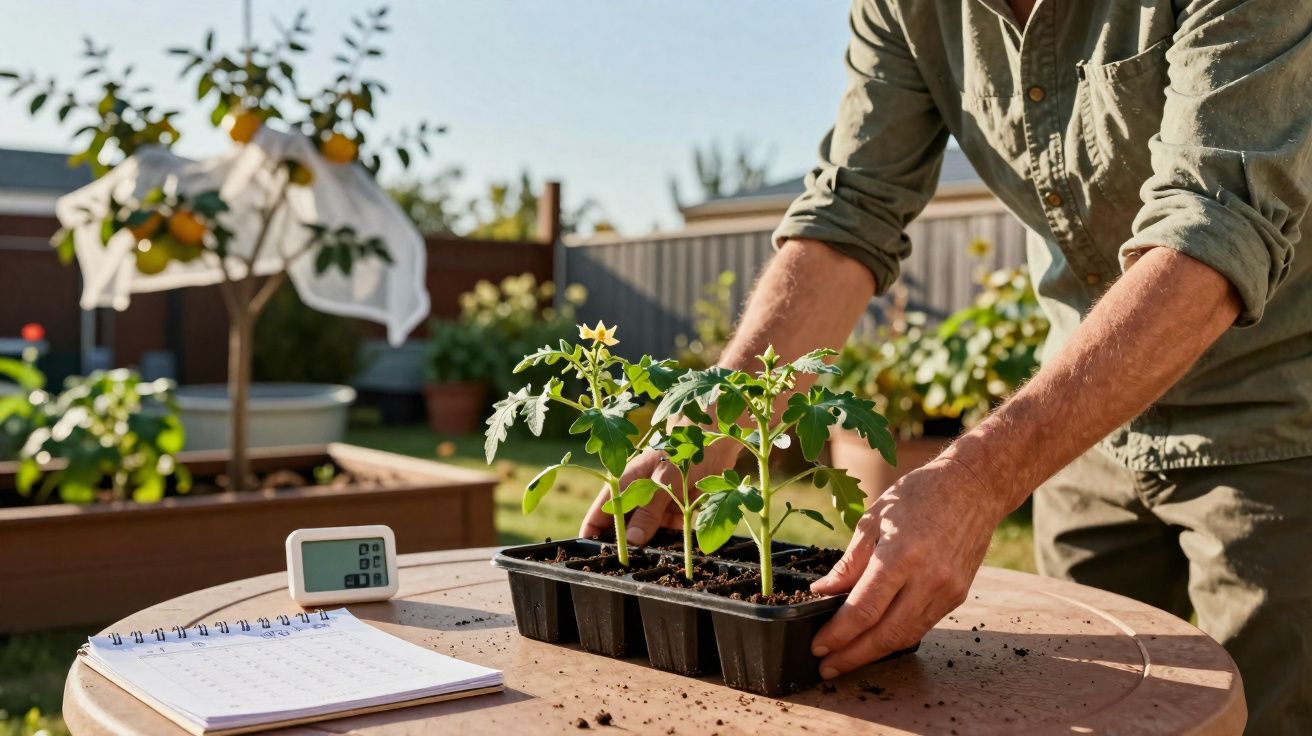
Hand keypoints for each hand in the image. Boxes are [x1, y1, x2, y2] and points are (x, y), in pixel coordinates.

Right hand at [578, 439, 737, 544]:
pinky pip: (667, 531)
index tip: (591, 554)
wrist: (716, 443)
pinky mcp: (674, 510)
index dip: (592, 532)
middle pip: (623, 526)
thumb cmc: (683, 452)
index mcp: (625, 483)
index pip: (601, 511)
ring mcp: (656, 503)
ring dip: (649, 544)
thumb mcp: (664, 481)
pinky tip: (673, 546)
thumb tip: (631, 540)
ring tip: (650, 560)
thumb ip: (648, 511)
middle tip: (624, 565)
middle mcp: (637, 495)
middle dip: (623, 544)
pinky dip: (670, 538)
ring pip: (646, 531)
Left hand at [809, 457, 1003, 678]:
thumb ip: (849, 564)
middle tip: (826, 667)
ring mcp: (947, 591)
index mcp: (901, 557)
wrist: (973, 488)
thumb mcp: (873, 521)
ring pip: (906, 636)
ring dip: (874, 653)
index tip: (818, 646)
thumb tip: (823, 593)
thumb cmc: (919, 496)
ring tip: (846, 660)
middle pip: (885, 634)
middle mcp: (927, 580)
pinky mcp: (957, 596)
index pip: (863, 610)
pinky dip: (897, 637)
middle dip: (852, 656)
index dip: (838, 634)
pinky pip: (922, 625)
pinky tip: (876, 640)